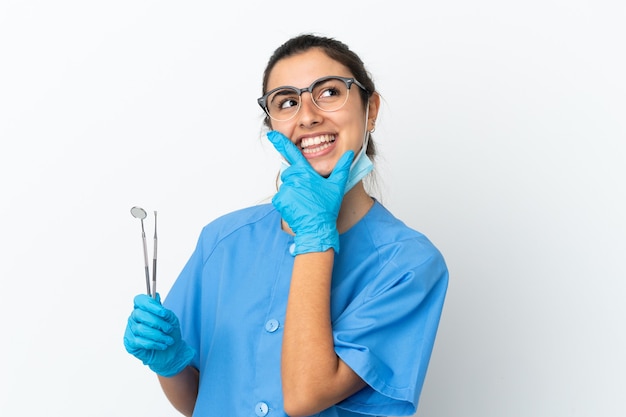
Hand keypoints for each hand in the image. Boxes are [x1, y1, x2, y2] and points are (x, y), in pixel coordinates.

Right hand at [123, 293, 194, 376]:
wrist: (171, 351)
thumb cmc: (169, 333)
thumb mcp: (171, 320)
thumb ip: (163, 310)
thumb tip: (156, 297)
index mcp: (143, 308)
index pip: (140, 300)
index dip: (150, 304)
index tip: (163, 312)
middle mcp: (134, 317)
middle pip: (140, 314)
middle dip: (158, 323)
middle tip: (169, 329)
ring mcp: (130, 329)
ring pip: (141, 329)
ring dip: (158, 335)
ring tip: (168, 340)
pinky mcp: (130, 342)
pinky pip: (140, 341)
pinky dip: (154, 344)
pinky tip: (162, 345)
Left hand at [267, 130, 353, 253]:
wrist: (316, 228)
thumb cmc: (327, 208)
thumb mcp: (337, 186)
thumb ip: (342, 168)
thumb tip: (349, 153)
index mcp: (306, 173)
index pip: (292, 153)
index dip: (281, 142)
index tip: (271, 134)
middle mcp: (294, 179)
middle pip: (290, 173)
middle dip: (297, 179)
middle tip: (308, 192)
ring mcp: (286, 190)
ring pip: (286, 186)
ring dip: (293, 191)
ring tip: (305, 202)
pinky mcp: (280, 200)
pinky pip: (281, 197)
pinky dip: (287, 201)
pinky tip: (297, 207)